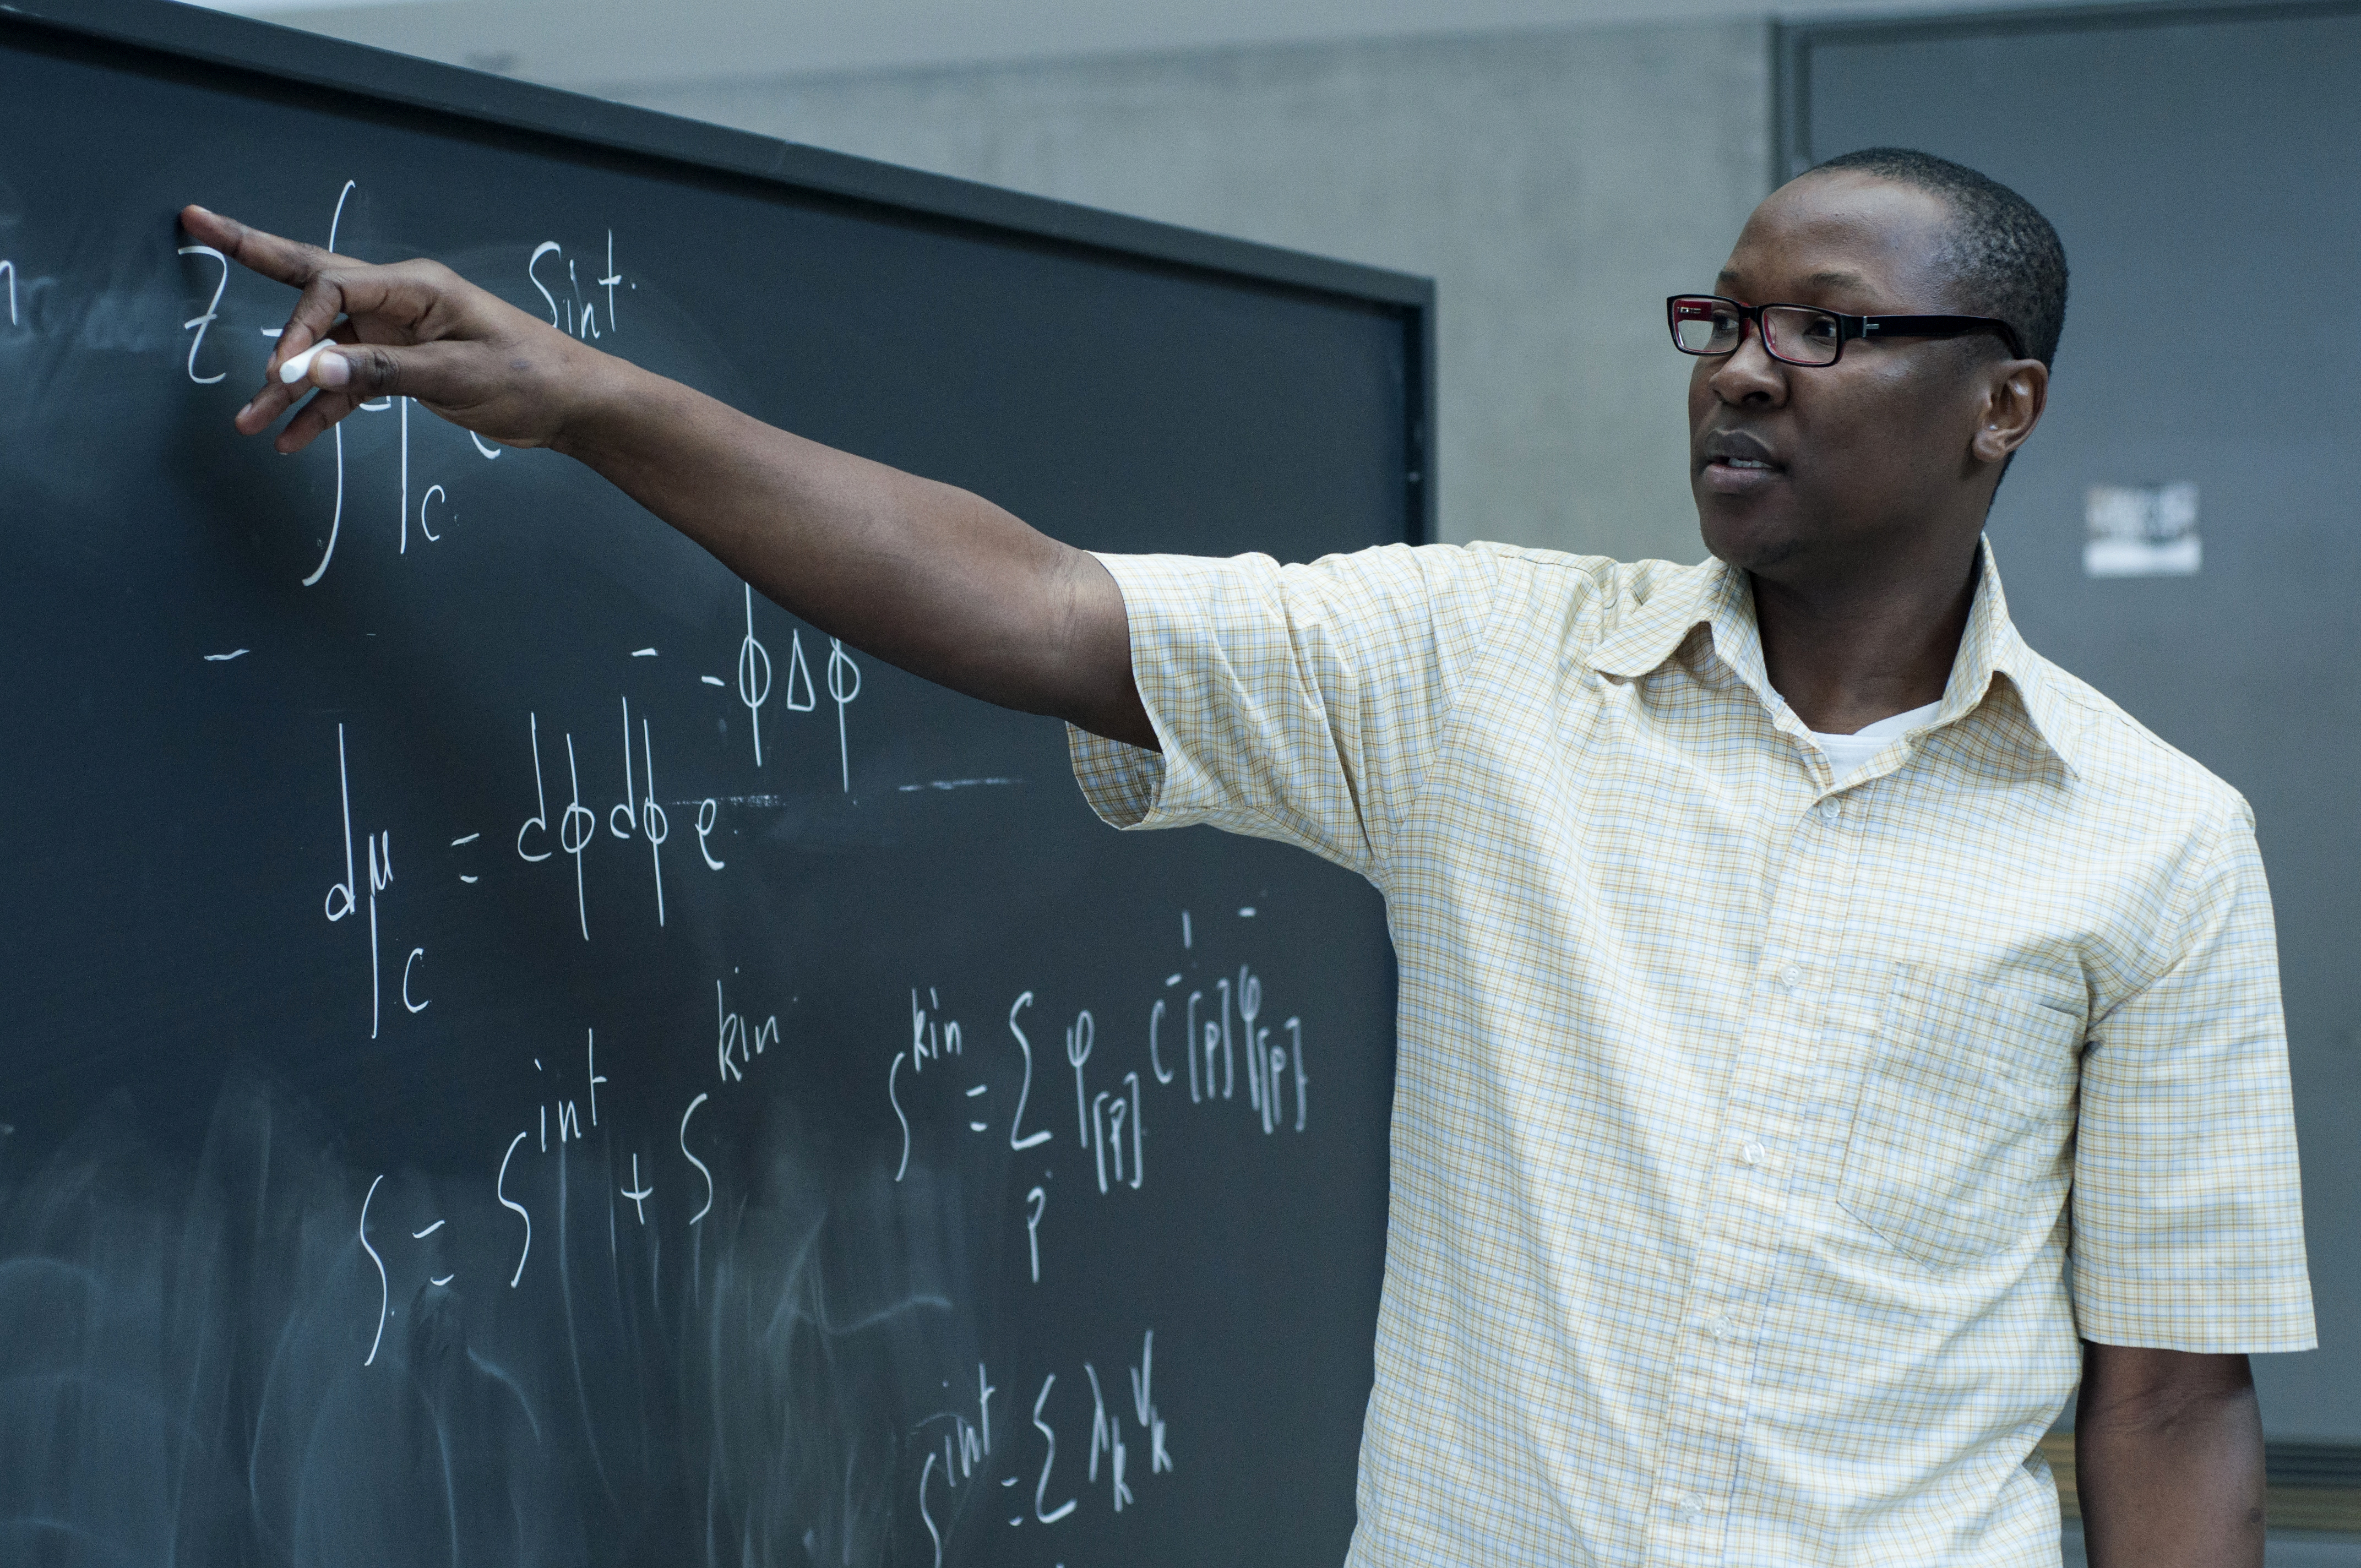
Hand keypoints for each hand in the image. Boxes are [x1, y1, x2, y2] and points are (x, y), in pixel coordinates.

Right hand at [178, 204, 604, 454]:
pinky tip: (293, 439)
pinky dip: (324, 413)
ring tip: (248, 420)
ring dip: (289, 384)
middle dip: (253, 255)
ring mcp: (396, 335)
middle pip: (312, 281)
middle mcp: (398, 302)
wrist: (573, 404)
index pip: (332, 286)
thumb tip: (315, 370)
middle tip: (197, 223)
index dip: (300, 327)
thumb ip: (385, 373)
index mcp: (414, 287)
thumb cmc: (531, 375)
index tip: (286, 370)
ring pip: (326, 351)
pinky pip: (350, 388)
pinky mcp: (402, 370)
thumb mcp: (459, 374)